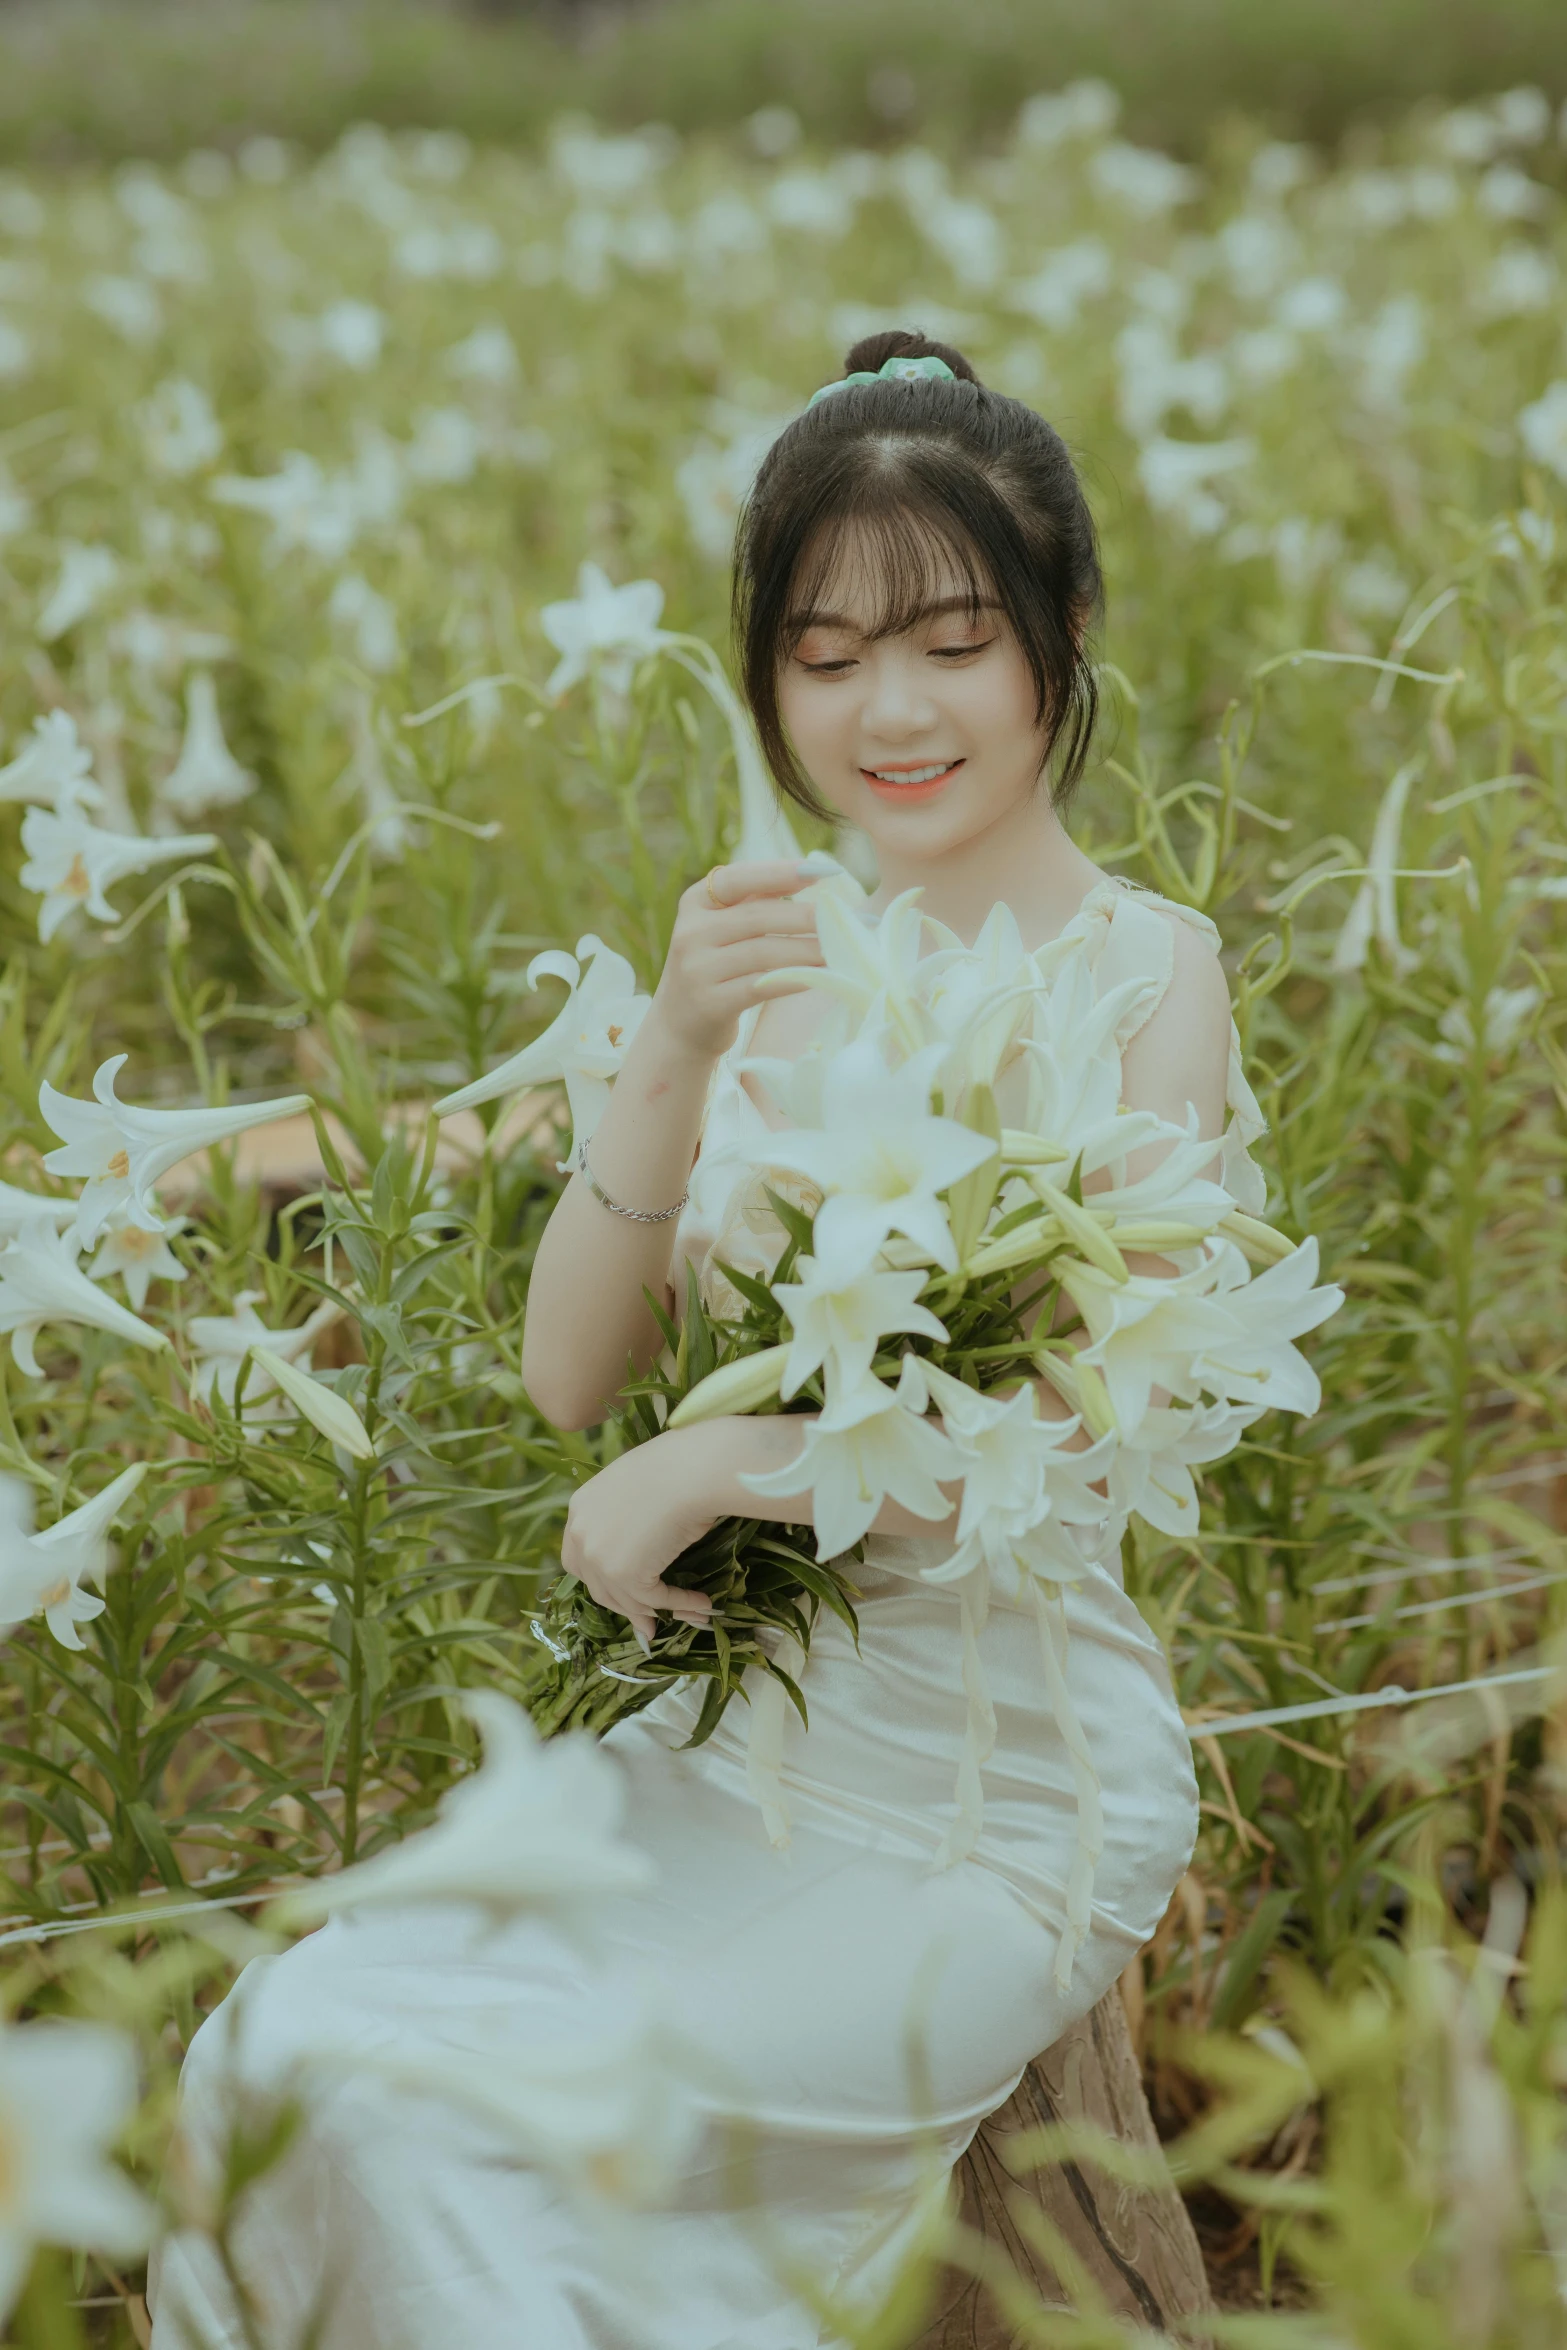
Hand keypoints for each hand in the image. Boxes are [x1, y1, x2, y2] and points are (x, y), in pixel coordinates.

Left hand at [561, 1427, 722, 1646]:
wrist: (693, 1470)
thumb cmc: (676, 1467)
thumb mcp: (638, 1488)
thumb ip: (629, 1516)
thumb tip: (648, 1543)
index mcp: (580, 1508)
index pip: (577, 1557)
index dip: (599, 1579)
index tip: (621, 1591)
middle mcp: (581, 1535)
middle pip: (597, 1586)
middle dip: (626, 1607)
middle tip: (649, 1621)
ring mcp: (599, 1557)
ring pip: (626, 1600)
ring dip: (658, 1613)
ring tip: (688, 1615)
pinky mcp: (624, 1575)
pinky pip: (655, 1600)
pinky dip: (680, 1605)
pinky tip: (702, 1604)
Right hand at [649, 859, 823, 1062]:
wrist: (680, 1026)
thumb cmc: (715, 966)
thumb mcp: (723, 926)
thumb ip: (756, 899)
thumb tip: (810, 872)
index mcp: (695, 902)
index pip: (738, 879)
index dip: (780, 872)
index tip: (824, 870)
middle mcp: (690, 931)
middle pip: (758, 917)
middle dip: (807, 916)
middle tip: (848, 917)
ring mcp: (697, 969)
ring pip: (765, 952)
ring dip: (809, 950)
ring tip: (842, 949)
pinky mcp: (710, 1003)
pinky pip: (762, 986)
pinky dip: (796, 978)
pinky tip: (821, 975)